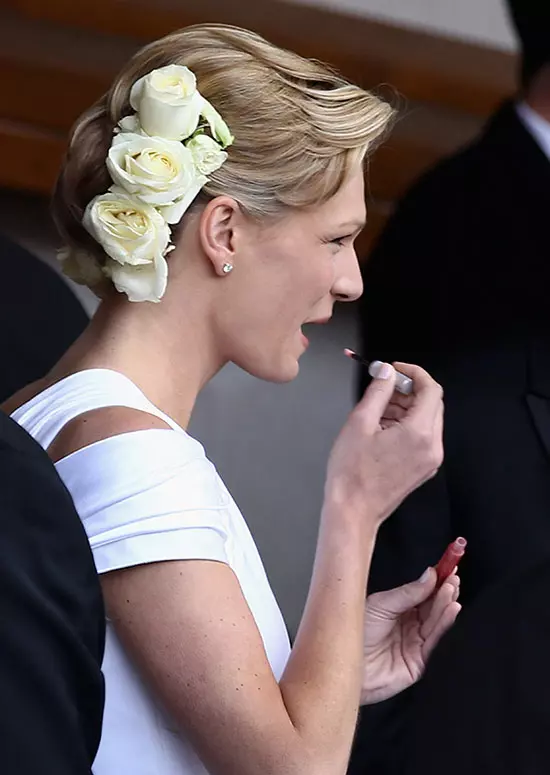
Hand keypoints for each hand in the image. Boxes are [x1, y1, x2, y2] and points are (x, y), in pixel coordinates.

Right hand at [325, 362, 443, 525]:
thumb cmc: (352, 474)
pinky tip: (383, 427)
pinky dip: (406, 424)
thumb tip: (386, 372)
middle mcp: (431, 447)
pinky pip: (422, 436)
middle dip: (409, 390)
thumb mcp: (360, 423)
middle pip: (432, 403)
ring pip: (427, 419)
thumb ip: (378, 392)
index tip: (396, 370)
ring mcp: (429, 460)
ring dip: (406, 407)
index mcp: (419, 433)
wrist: (353, 510)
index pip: (431, 389)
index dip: (414, 373)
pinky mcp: (423, 468)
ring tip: (378, 410)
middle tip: (384, 388)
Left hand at [360, 568, 460, 704]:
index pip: (423, 593)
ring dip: (446, 604)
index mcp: (398, 610)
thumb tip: (430, 575)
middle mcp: (409, 625)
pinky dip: (445, 623)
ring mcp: (415, 643)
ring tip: (452, 589)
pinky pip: (435, 640)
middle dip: (444, 591)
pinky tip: (451, 609)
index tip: (448, 567)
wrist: (342, 663)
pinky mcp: (420, 662)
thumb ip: (408, 593)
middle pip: (433, 607)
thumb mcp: (380, 604)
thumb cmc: (353, 633)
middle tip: (452, 577)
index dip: (436, 581)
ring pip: (436, 621)